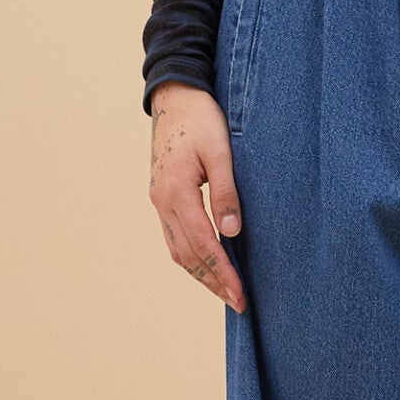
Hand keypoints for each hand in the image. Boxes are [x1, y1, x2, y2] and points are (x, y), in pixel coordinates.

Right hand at [148, 83, 247, 312]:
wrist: (175, 95)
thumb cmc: (201, 119)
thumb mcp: (220, 152)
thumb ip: (226, 192)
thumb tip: (231, 233)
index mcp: (175, 192)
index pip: (202, 245)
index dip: (223, 273)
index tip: (241, 294)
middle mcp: (162, 201)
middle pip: (187, 255)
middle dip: (213, 282)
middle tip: (239, 303)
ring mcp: (159, 200)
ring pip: (178, 250)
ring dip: (201, 274)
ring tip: (225, 292)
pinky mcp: (163, 196)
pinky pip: (175, 237)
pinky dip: (192, 257)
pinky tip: (209, 265)